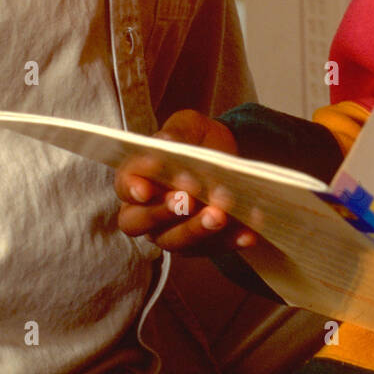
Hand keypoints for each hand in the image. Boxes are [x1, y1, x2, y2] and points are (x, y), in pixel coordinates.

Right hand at [115, 109, 257, 254]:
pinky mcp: (201, 245)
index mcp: (136, 179)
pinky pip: (213, 248)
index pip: (125, 187)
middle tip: (188, 199)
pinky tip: (248, 232)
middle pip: (142, 223)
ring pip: (177, 241)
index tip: (147, 188)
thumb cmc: (197, 139)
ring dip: (198, 229)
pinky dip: (231, 240)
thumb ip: (177, 133)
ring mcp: (171, 233)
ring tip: (220, 215)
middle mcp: (146, 212)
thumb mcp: (188, 125)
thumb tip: (167, 143)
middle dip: (165, 211)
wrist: (227, 156)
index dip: (133, 188)